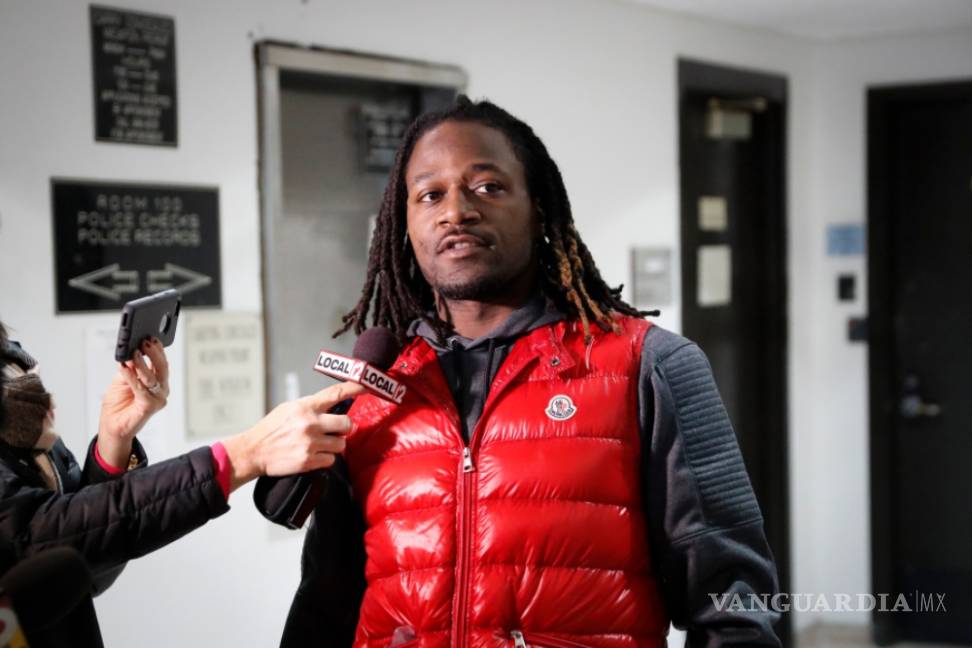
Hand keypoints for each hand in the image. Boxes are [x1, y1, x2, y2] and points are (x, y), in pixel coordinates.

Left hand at [97, 338, 169, 467]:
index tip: (151, 337)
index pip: (162, 363)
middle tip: (144, 342)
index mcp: (158, 382)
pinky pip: (140, 388)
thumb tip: (131, 353)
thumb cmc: (119, 404)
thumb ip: (130, 368)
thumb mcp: (122, 380)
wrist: (112, 426)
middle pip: (162, 368)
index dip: (158, 349)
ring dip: (141, 363)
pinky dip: (131, 376)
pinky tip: (124, 367)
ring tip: (133, 354)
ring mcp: (157, 399)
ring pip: (152, 377)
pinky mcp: (149, 407)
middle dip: (154, 353)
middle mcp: (161, 390)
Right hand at [221, 381, 366, 492]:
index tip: (366, 385)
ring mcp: (310, 443)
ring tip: (319, 445)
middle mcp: (310, 423)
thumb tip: (334, 406)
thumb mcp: (289, 409)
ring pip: (341, 444)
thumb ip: (311, 407)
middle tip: (337, 431)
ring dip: (334, 445)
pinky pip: (331, 460)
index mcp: (305, 407)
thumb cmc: (271, 429)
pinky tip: (313, 455)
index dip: (354, 388)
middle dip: (345, 428)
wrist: (253, 451)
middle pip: (347, 424)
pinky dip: (325, 459)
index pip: (335, 394)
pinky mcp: (308, 461)